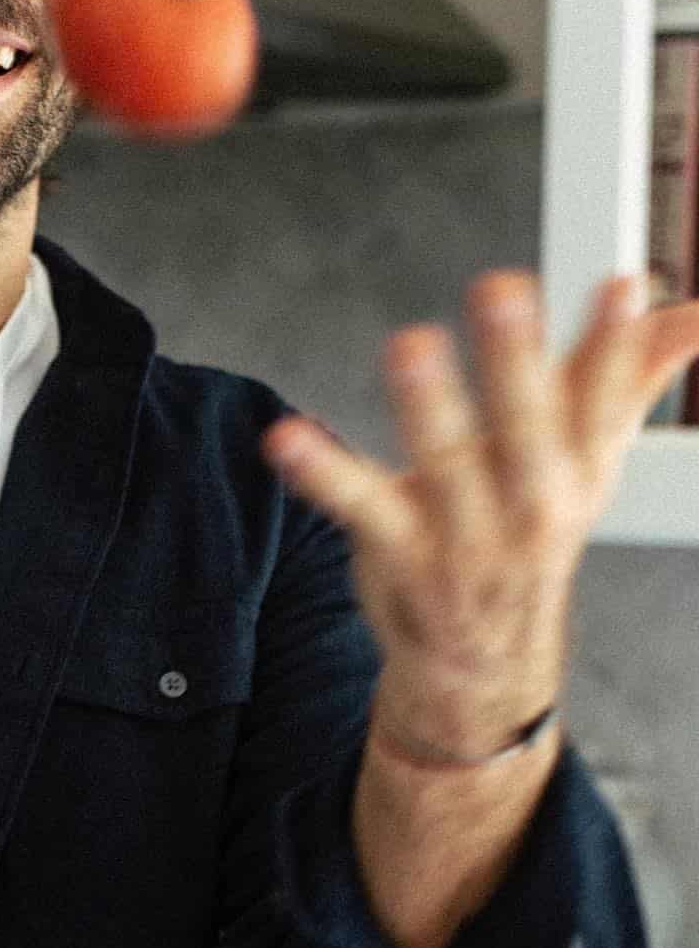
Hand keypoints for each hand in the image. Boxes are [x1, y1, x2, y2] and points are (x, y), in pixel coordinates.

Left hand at [260, 270, 698, 748]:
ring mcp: (466, 536)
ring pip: (448, 465)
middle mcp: (531, 504)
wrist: (485, 661)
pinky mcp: (401, 553)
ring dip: (431, 406)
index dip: (615, 346)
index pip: (604, 401)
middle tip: (502, 291)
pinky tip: (288, 437)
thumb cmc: (530, 530)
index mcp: (580, 470)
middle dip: (519, 362)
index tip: (620, 286)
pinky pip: (360, 507)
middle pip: (530, 428)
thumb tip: (691, 311)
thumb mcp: (590, 460)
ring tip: (412, 345)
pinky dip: (323, 472)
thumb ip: (633, 375)